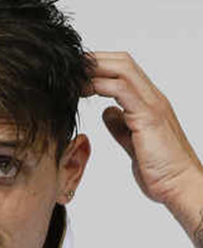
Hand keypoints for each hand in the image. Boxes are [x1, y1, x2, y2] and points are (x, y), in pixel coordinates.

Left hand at [84, 51, 202, 206]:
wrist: (179, 186)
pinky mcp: (148, 117)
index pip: (123, 72)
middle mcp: (152, 98)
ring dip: (95, 69)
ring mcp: (152, 105)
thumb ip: (120, 126)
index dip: (98, 68)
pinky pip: (123, 90)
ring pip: (123, 70)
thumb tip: (107, 112)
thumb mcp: (133, 143)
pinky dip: (101, 85)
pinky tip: (84, 90)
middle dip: (94, 61)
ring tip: (73, 77)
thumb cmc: (161, 171)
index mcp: (148, 103)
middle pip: (122, 63)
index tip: (75, 76)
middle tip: (69, 70)